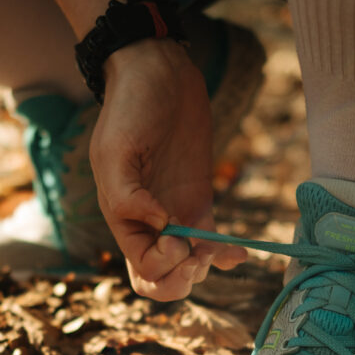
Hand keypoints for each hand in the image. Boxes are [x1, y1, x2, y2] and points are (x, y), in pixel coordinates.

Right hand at [89, 39, 245, 299]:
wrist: (157, 74)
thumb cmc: (130, 109)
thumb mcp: (116, 151)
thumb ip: (128, 197)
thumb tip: (159, 226)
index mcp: (122, 218)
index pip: (141, 270)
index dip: (162, 266)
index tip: (178, 239)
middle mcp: (146, 224)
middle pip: (161, 279)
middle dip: (181, 280)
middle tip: (198, 258)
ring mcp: (174, 214)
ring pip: (187, 265)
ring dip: (204, 268)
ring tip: (221, 250)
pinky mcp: (198, 201)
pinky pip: (210, 240)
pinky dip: (223, 253)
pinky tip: (239, 253)